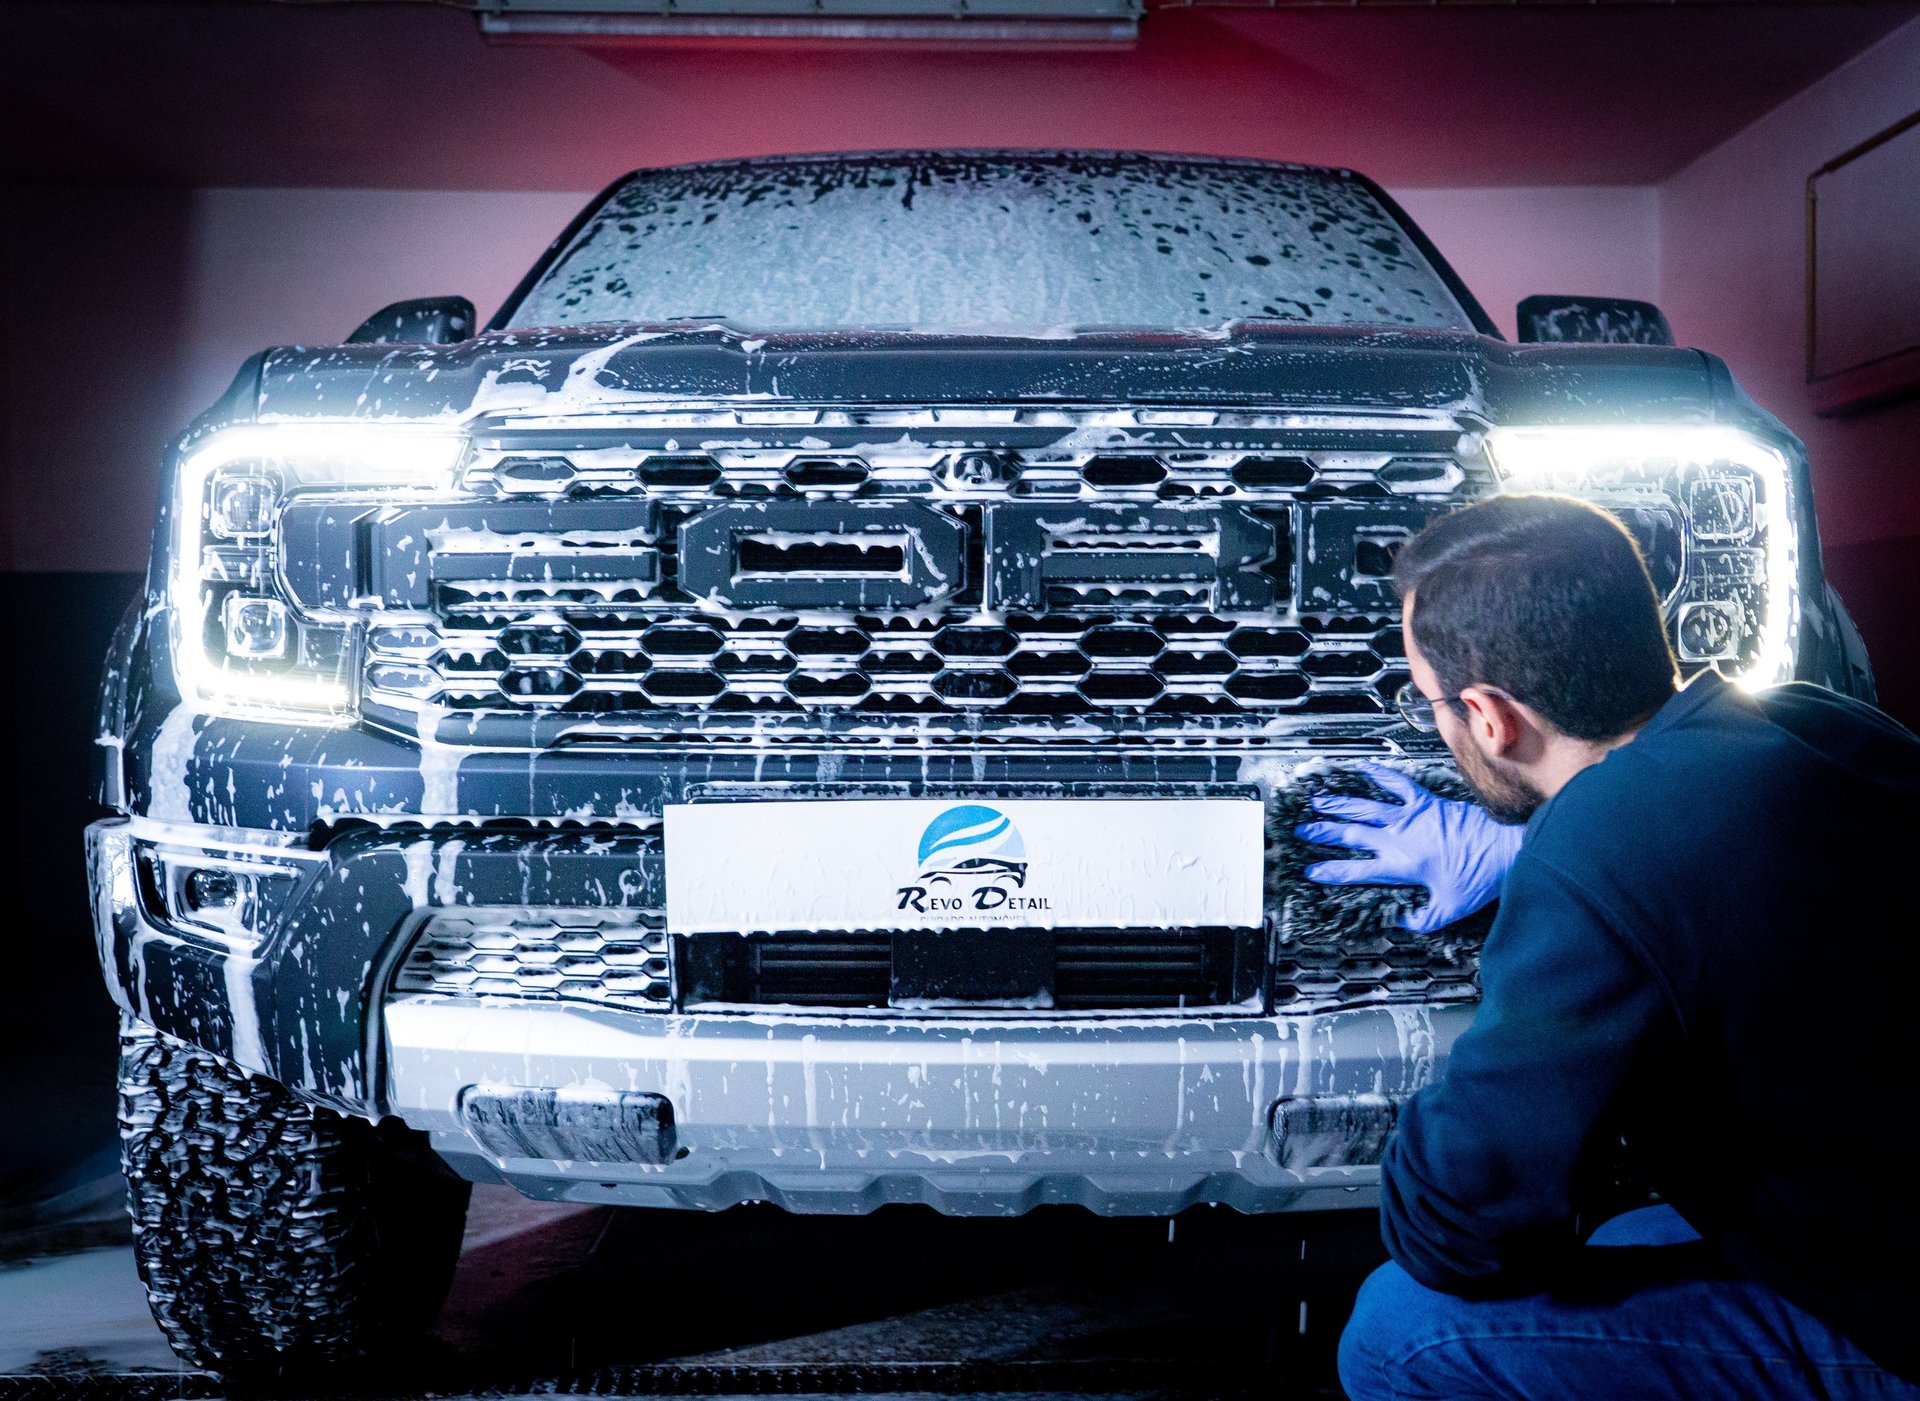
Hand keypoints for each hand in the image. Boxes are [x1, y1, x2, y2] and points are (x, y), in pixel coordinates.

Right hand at [1293, 761, 1524, 932]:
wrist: (1506, 845)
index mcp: (1401, 865)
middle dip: (1323, 833)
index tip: (1312, 870)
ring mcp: (1411, 816)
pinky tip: (1363, 769)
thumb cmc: (1480, 876)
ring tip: (1319, 801)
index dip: (1331, 871)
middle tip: (1303, 831)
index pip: (1356, 870)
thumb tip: (1402, 921)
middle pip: (1352, 834)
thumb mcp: (1449, 909)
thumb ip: (1421, 917)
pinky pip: (1398, 784)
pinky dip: (1380, 775)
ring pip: (1366, 807)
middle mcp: (1399, 838)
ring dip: (1340, 804)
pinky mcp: (1425, 801)